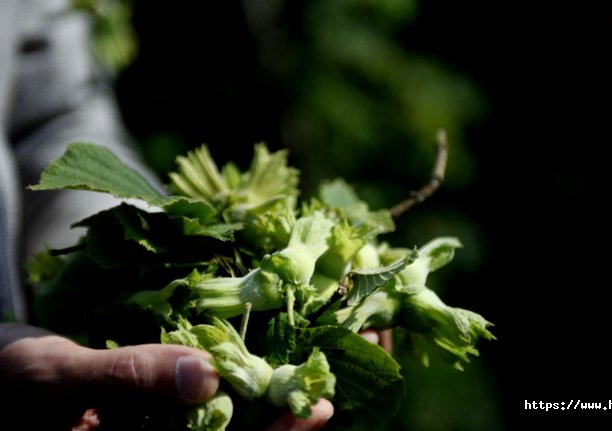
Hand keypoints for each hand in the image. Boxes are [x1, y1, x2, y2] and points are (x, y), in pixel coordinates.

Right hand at [0, 323, 332, 429]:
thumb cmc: (6, 381)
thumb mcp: (55, 377)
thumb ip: (125, 377)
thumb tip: (206, 375)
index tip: (315, 413)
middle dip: (281, 419)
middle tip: (331, 389)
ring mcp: (156, 427)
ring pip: (224, 418)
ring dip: (267, 394)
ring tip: (315, 362)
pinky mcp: (153, 404)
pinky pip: (204, 392)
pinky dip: (236, 373)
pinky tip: (264, 350)